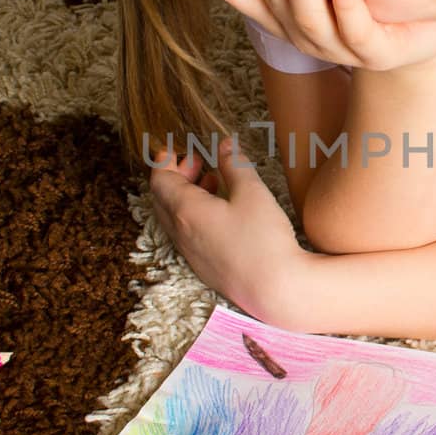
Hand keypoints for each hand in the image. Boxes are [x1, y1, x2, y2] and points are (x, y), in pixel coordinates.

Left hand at [149, 136, 311, 325]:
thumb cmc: (263, 240)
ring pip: (175, 218)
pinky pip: (187, 235)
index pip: (159, 180)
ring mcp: (191, 253)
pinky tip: (221, 212)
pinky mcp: (204, 267)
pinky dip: (194, 216)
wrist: (275, 290)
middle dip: (176, 175)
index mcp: (186, 211)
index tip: (173, 148)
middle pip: (163, 199)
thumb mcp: (252, 192)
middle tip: (196, 161)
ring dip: (186, 195)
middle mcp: (181, 234)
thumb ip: (234, 164)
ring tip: (212, 182)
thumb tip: (224, 144)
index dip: (164, 160)